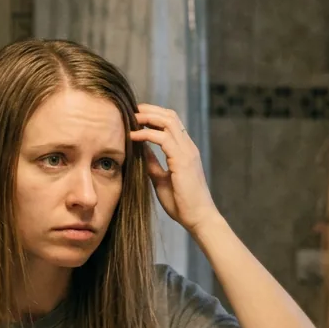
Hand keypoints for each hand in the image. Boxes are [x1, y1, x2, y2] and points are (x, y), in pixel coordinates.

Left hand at [130, 105, 218, 234]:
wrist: (198, 218)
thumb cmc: (182, 203)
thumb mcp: (162, 179)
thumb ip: (153, 163)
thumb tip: (141, 150)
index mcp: (185, 150)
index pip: (170, 123)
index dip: (153, 115)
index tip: (134, 117)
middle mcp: (188, 147)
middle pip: (169, 115)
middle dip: (149, 110)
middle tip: (130, 111)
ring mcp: (187, 152)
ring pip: (167, 121)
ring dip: (147, 117)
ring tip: (130, 118)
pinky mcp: (182, 160)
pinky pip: (162, 138)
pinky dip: (145, 134)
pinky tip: (132, 136)